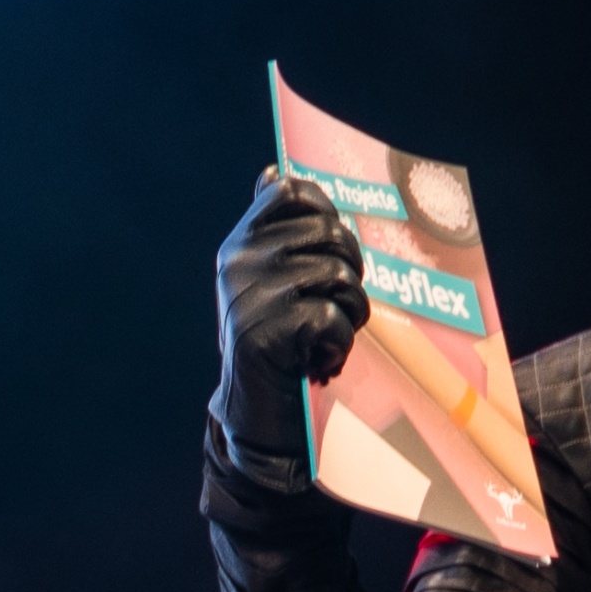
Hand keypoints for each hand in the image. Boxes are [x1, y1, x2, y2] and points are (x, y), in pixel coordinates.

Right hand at [213, 170, 367, 468]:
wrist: (255, 420)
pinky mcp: (266, 331)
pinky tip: (321, 362)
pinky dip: (339, 346)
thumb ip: (274, 233)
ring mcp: (250, 296)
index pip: (291, 192)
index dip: (327, 211)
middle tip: (339, 306)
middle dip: (351, 271)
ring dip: (350, 313)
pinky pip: (334, 317)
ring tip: (330, 339)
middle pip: (330, 232)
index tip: (334, 248)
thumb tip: (275, 171)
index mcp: (239, 245)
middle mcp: (238, 262)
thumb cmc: (276, 349)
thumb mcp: (267, 285)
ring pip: (338, 275)